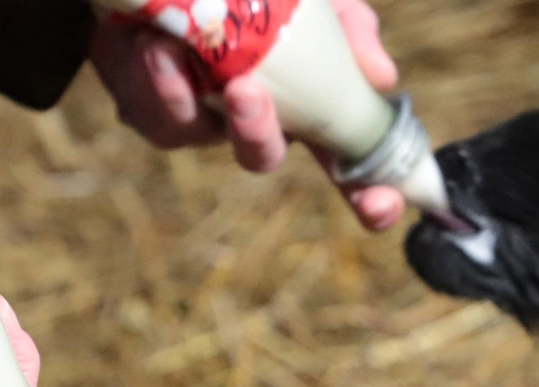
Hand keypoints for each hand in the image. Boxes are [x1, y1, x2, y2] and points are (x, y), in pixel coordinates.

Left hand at [89, 0, 405, 230]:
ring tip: (194, 59)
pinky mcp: (157, 115)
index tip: (380, 206)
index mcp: (305, 103)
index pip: (347, 166)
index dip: (368, 196)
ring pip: (206, 136)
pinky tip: (159, 49)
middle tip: (248, 94)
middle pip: (264, 156)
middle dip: (259, 135)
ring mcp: (204, 121)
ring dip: (203, 102)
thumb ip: (351, 28)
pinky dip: (163, 82)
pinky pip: (164, 116)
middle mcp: (256, 119)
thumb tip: (381, 77)